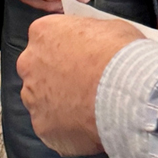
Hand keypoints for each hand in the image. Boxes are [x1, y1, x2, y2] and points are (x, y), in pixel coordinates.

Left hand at [14, 13, 145, 156]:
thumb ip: (91, 33)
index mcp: (43, 33)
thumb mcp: (112, 28)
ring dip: (61, 104)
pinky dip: (67, 129)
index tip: (82, 58)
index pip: (47, 39)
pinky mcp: (42, 126)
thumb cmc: (122, 58)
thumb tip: (94, 41)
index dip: (68, 50)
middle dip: (58, 78)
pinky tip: (89, 127)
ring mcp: (32, 98)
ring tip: (91, 109)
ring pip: (42, 101)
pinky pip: (52, 127)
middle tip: (85, 85)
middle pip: (39, 71)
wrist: (128, 95)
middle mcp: (29, 64)